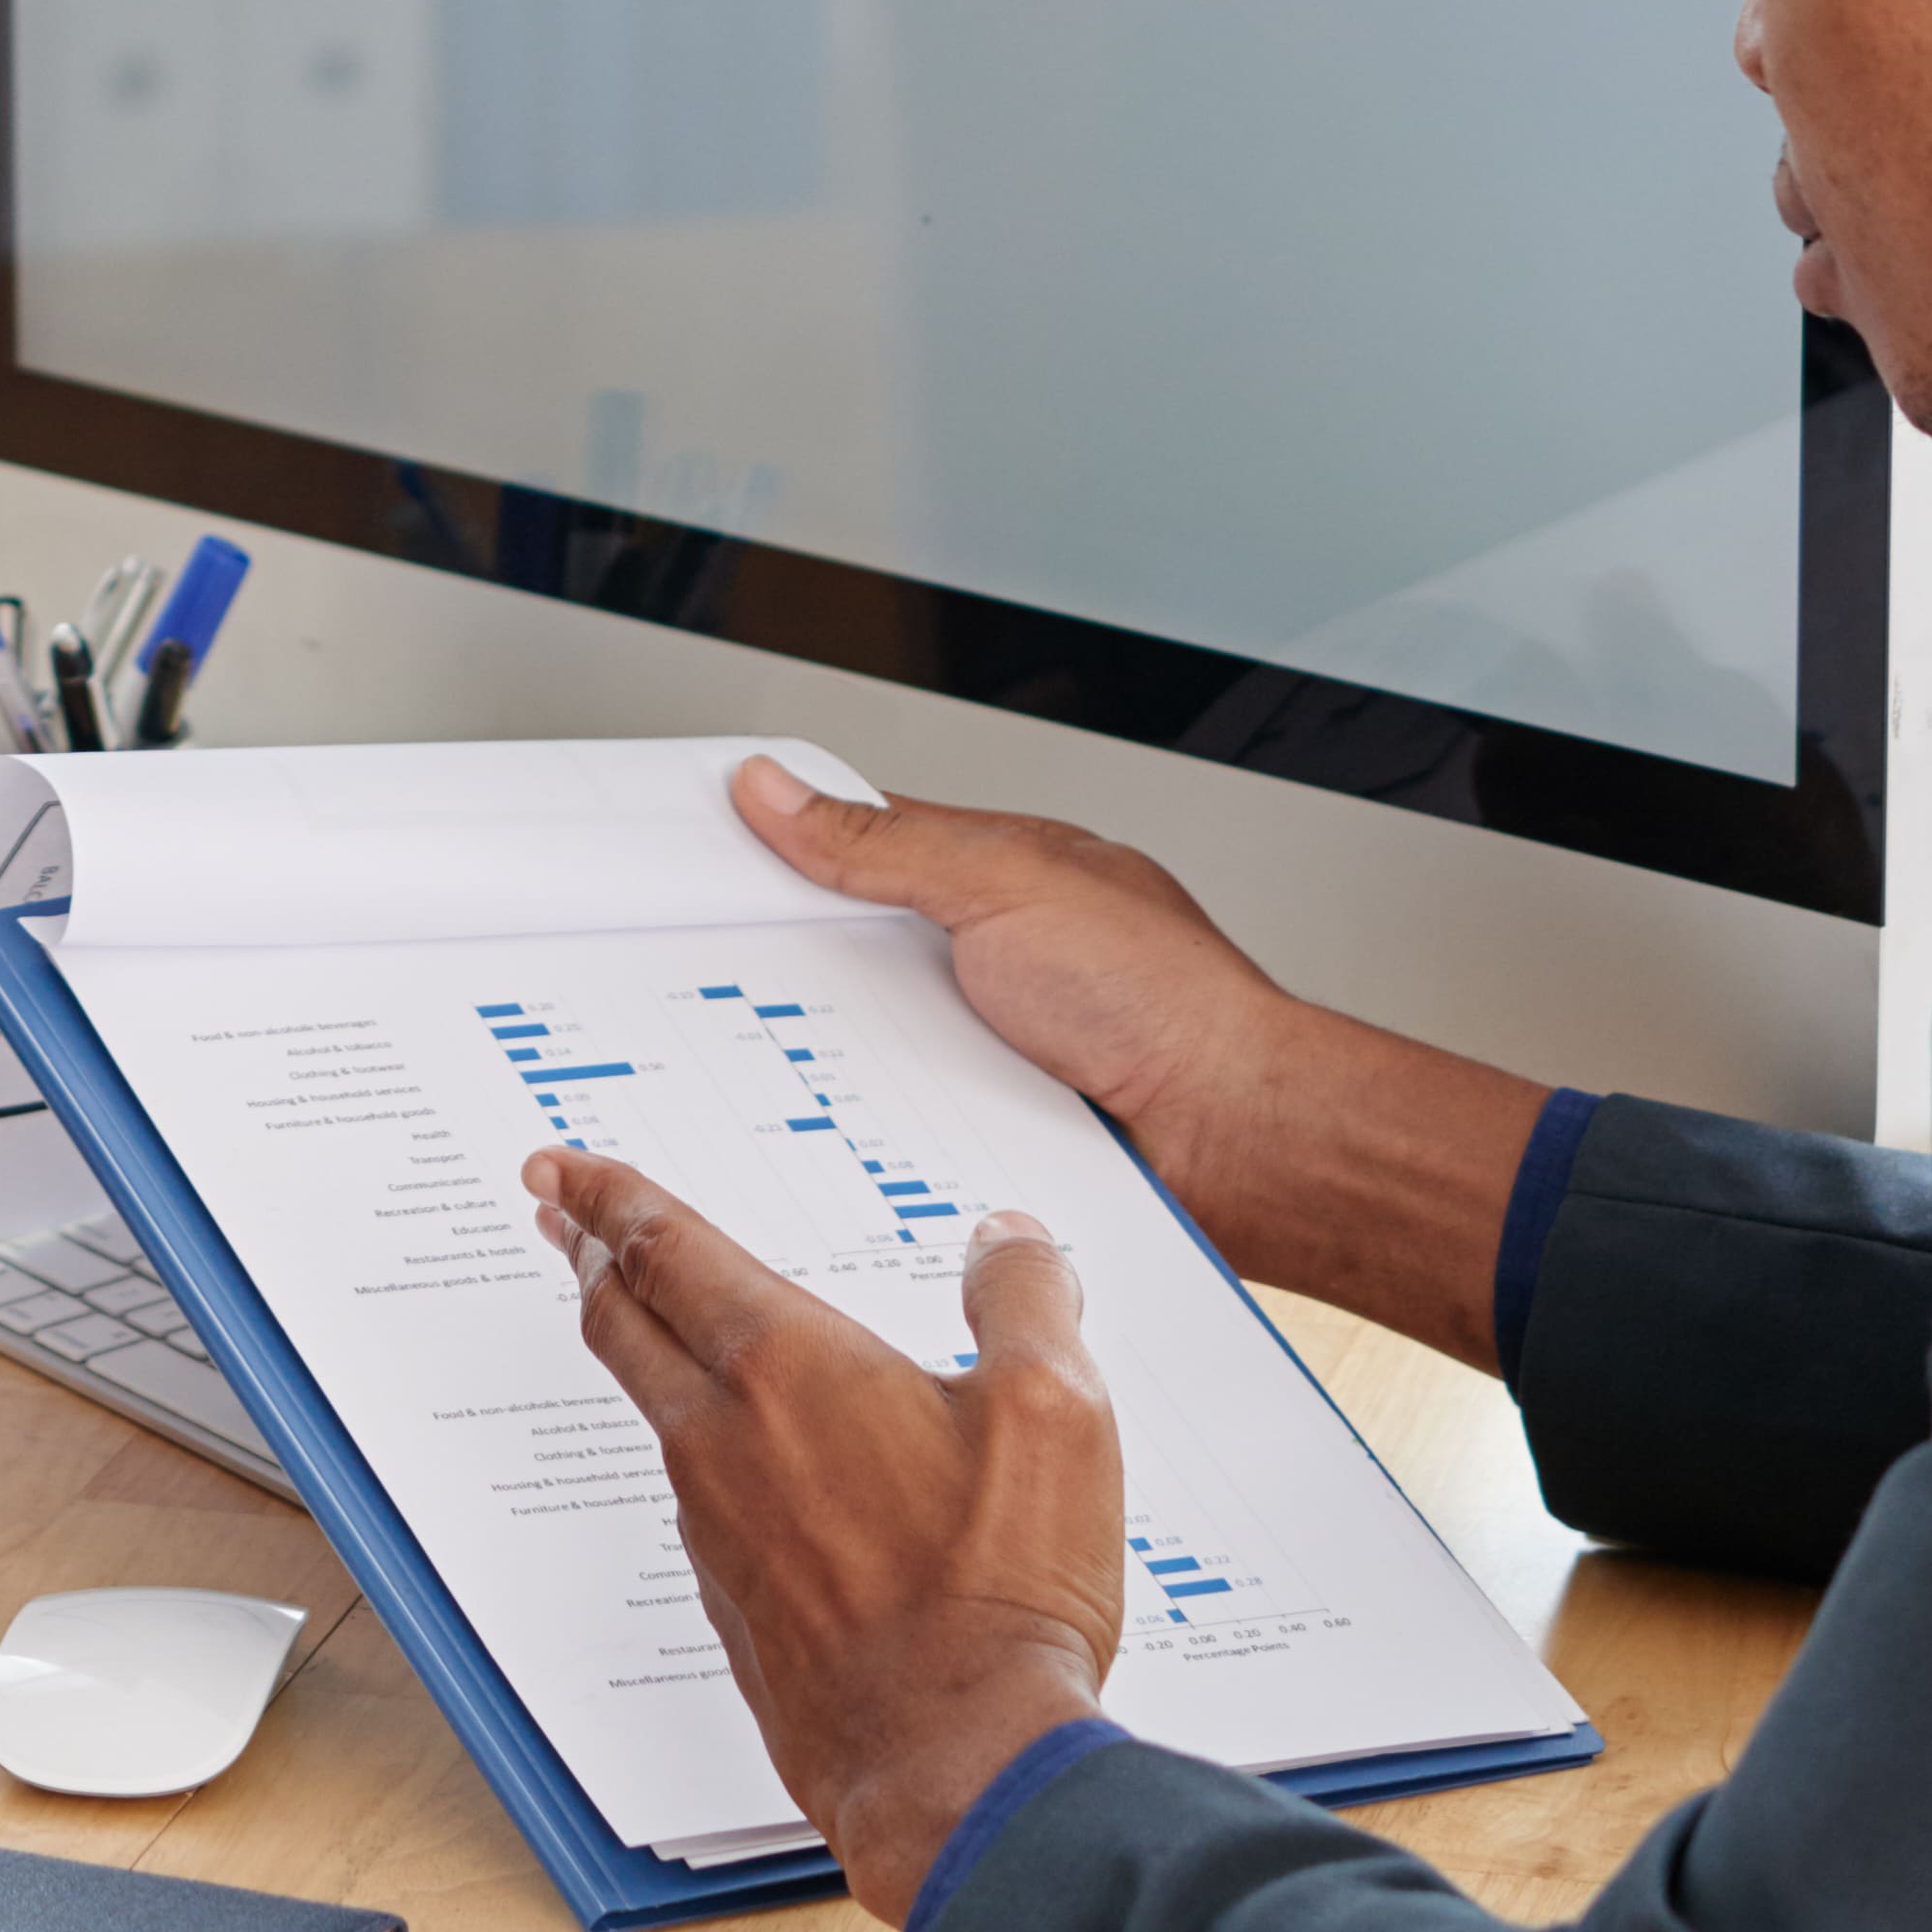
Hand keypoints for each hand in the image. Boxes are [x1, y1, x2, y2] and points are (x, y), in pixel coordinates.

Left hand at [532, 1144, 1120, 1926]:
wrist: (957, 1763)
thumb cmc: (1000, 1591)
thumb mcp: (1055, 1409)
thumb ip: (1025, 1299)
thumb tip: (1008, 1237)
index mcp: (786, 1367)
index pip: (667, 1247)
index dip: (606, 1194)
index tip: (560, 1163)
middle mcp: (723, 1440)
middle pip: (623, 1322)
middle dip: (585, 1253)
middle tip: (557, 1213)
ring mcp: (716, 1530)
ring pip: (656, 1414)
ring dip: (642, 1353)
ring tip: (657, 1327)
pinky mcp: (735, 1606)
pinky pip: (699, 1503)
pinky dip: (704, 1454)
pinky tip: (749, 1468)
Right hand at [738, 758, 1548, 1358]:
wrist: (1240, 1142)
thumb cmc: (1169, 1002)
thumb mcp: (1007, 884)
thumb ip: (885, 843)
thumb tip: (778, 790)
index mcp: (995, 876)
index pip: (857, 843)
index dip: (776, 845)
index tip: (691, 857)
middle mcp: (987, 963)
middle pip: (845, 952)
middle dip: (781, 964)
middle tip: (707, 970)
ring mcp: (985, 1051)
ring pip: (859, 1045)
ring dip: (817, 1055)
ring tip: (757, 1057)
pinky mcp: (984, 1133)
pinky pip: (893, 1123)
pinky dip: (858, 1126)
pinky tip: (826, 1133)